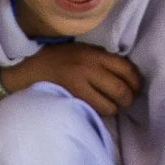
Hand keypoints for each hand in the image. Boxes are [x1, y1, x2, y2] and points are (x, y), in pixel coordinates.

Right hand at [2, 43, 142, 118]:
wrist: (28, 70)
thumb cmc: (57, 60)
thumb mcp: (82, 51)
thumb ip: (102, 61)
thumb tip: (127, 75)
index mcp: (93, 54)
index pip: (126, 68)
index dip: (136, 81)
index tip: (137, 87)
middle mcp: (88, 69)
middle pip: (121, 89)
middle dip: (129, 98)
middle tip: (127, 101)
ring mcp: (79, 87)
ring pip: (110, 106)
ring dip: (114, 108)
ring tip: (111, 106)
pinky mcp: (71, 101)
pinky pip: (94, 111)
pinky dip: (100, 112)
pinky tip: (97, 108)